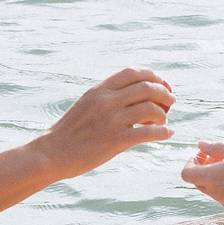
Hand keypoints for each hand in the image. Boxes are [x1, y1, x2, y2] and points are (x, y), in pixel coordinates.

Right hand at [33, 69, 174, 180]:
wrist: (53, 152)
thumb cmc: (70, 131)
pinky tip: (167, 134)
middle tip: (171, 101)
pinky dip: (163, 132)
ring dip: (163, 114)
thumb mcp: (87, 104)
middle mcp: (107, 101)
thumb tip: (134, 94)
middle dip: (164, 93)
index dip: (153, 75)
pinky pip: (149, 132)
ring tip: (164, 120)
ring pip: (151, 108)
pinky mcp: (116, 140)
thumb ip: (108, 97)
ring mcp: (112, 120)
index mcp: (100, 89)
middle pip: (147, 88)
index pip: (133, 72)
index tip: (161, 83)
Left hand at [179, 140, 223, 213]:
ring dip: (216, 178)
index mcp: (214, 177)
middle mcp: (218, 194)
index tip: (204, 154)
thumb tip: (200, 145)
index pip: (187, 174)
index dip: (191, 162)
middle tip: (218, 156)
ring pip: (213, 191)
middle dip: (203, 169)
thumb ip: (215, 147)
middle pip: (198, 183)